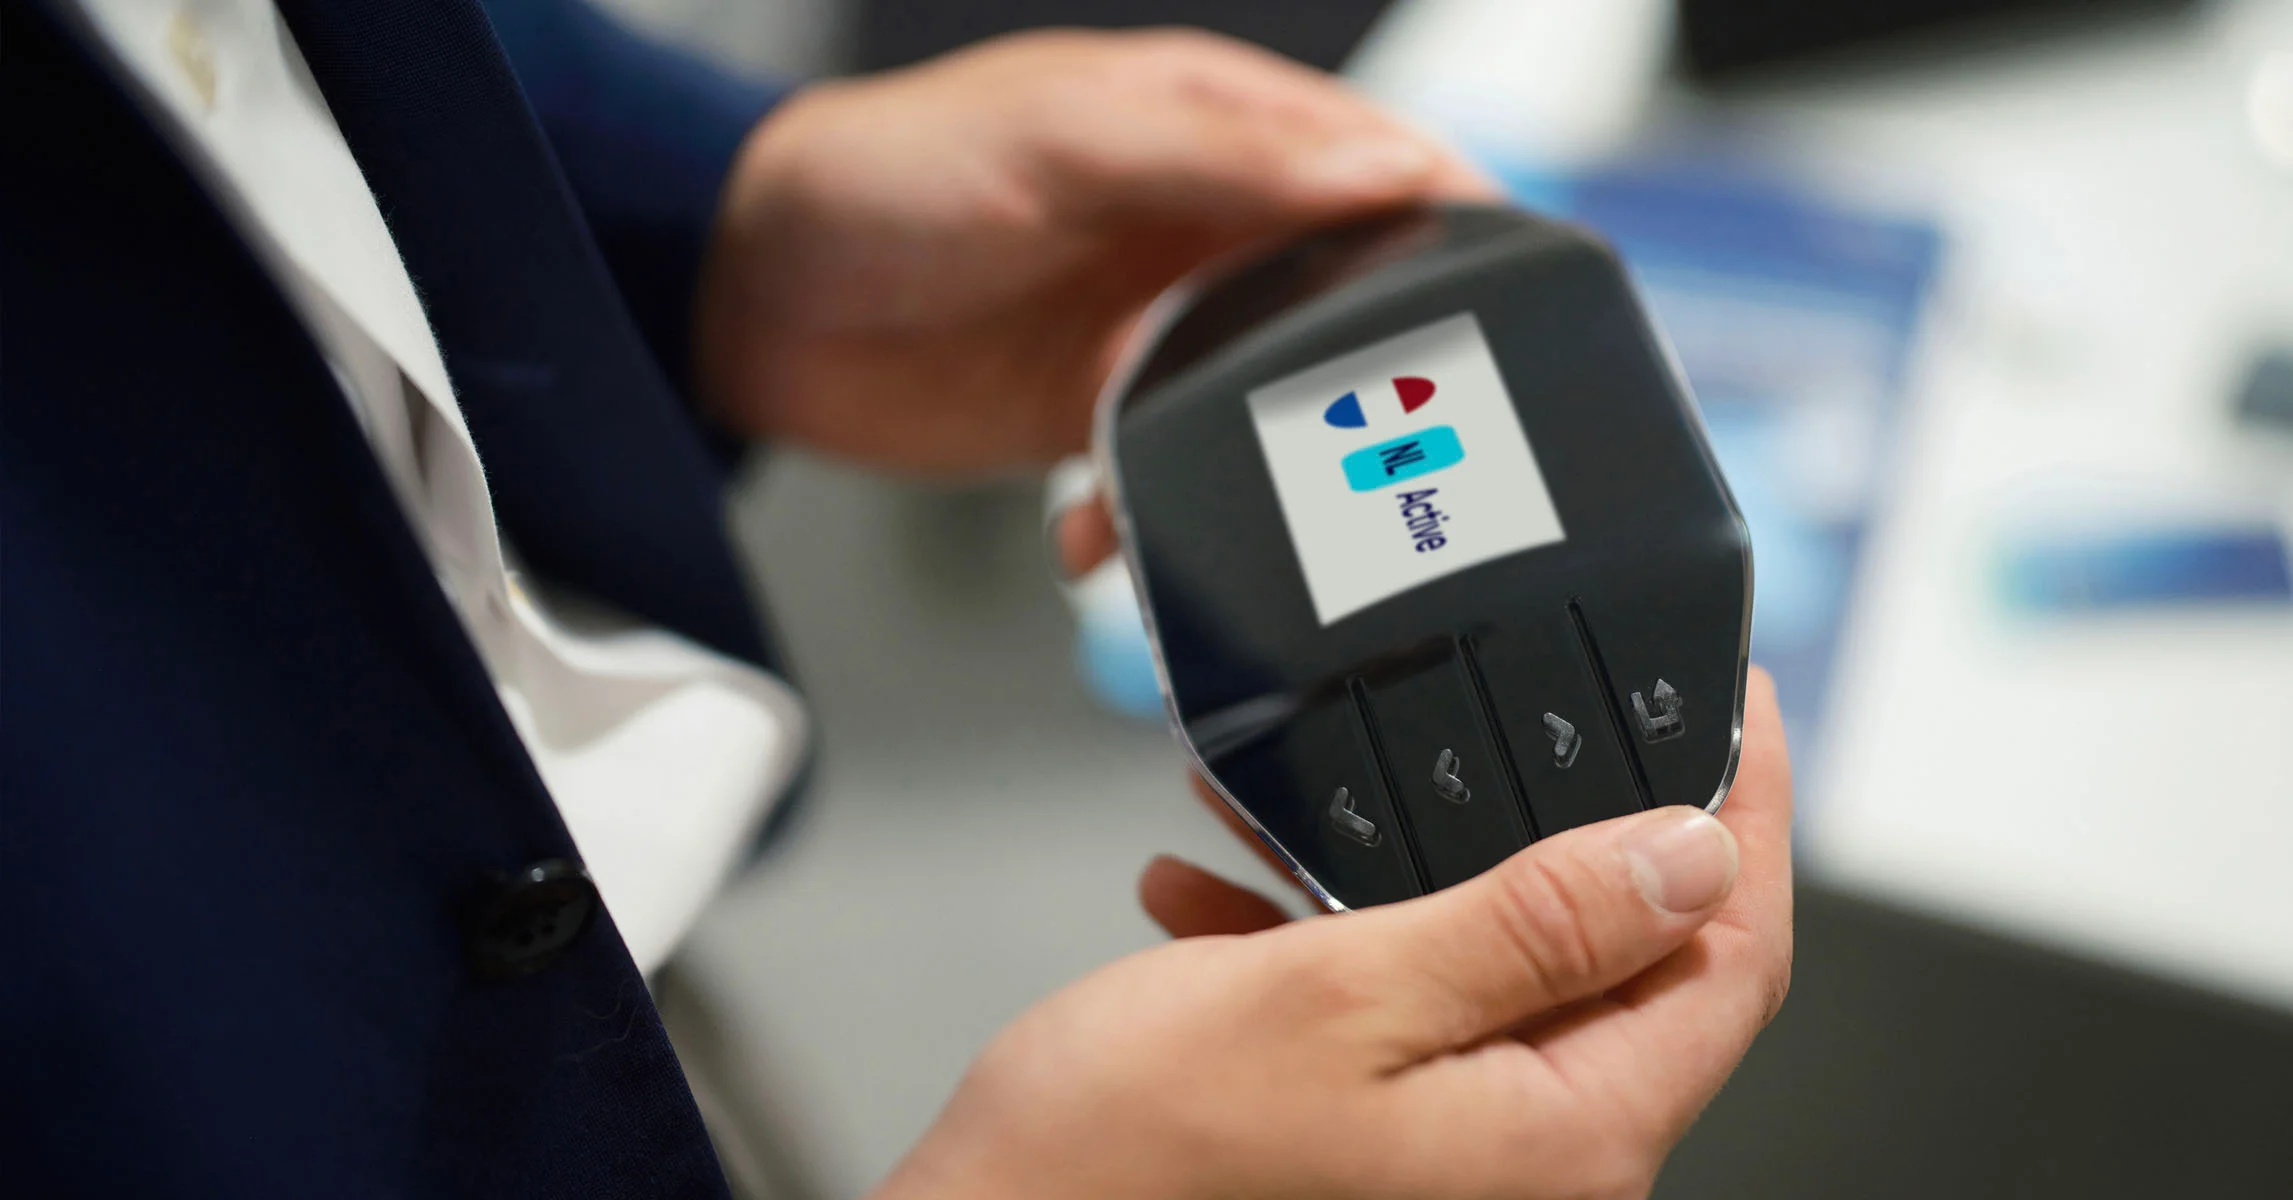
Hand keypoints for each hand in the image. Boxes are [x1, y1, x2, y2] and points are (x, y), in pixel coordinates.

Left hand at [695, 28, 1496, 473]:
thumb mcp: (1058, 142)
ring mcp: (1153, 324)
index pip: (1381, 168)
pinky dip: (1150, 514)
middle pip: (1342, 305)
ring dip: (1243, 468)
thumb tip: (1390, 168)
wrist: (751, 301)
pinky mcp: (1100, 410)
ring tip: (1220, 511)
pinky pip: (1170, 469)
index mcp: (1214, 129)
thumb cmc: (883, 180)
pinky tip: (1103, 532)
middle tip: (1382, 457)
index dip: (1458, 226)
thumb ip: (1222, 157)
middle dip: (1363, 385)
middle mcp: (1200, 226)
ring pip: (1259, 407)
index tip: (1521, 302)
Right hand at [874, 671, 1794, 1199]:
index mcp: (1563, 1138)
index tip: (1738, 706)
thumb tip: (1694, 856)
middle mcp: (1529, 1164)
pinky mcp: (1370, 1145)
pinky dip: (1329, 937)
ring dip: (1412, 867)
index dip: (1745, 818)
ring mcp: (1450, 1159)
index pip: (1727, 959)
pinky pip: (1396, 1010)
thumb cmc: (1132, 1154)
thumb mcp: (1344, 992)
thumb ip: (1534, 923)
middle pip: (1626, 960)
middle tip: (1535, 708)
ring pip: (1494, 968)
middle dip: (1563, 820)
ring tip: (1312, 800)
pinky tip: (1224, 898)